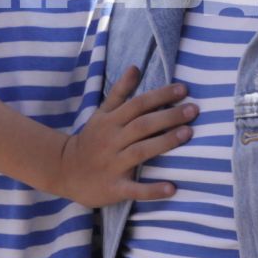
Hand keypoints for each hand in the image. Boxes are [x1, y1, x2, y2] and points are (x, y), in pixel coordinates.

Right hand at [51, 65, 192, 206]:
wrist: (64, 171)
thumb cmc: (91, 140)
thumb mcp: (101, 113)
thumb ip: (119, 92)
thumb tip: (135, 67)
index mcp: (110, 122)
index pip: (138, 104)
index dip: (160, 96)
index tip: (183, 89)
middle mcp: (112, 141)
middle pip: (142, 125)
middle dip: (168, 116)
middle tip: (194, 109)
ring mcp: (113, 165)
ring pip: (140, 152)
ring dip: (164, 143)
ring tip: (188, 134)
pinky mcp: (114, 188)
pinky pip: (134, 189)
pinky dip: (152, 190)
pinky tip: (171, 188)